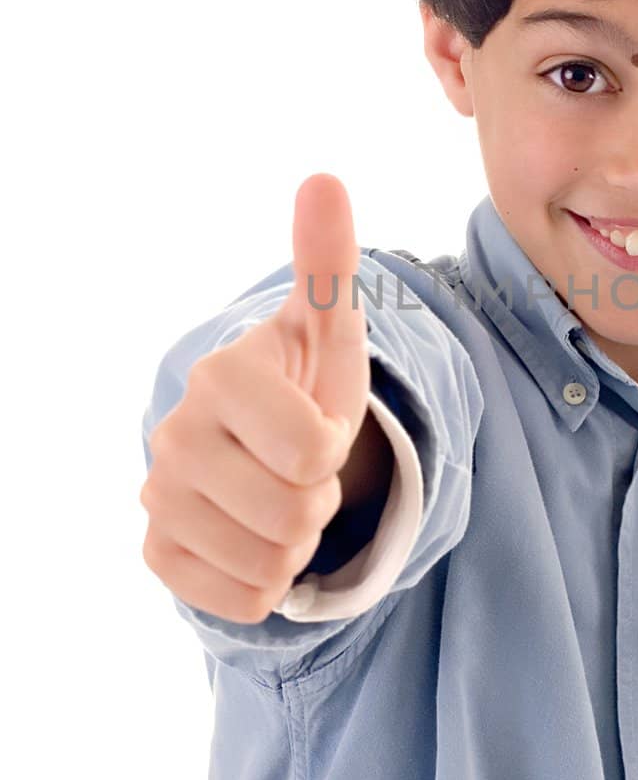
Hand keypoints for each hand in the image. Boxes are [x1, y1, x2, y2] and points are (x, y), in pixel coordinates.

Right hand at [140, 173, 369, 622]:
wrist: (266, 446)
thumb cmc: (307, 384)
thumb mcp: (329, 329)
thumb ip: (326, 262)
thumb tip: (325, 179)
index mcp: (221, 378)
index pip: (315, 450)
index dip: (336, 445)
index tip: (319, 422)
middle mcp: (174, 436)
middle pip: (296, 514)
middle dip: (319, 498)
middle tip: (304, 469)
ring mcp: (159, 499)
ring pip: (271, 564)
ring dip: (297, 542)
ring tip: (282, 497)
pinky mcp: (158, 554)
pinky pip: (241, 600)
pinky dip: (264, 581)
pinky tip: (253, 536)